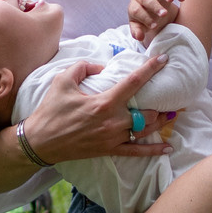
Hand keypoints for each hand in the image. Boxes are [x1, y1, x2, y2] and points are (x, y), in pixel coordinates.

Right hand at [19, 54, 170, 162]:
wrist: (40, 142)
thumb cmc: (51, 110)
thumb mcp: (63, 81)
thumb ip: (84, 67)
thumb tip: (103, 66)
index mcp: (104, 102)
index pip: (134, 83)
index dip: (151, 69)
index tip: (164, 60)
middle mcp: (113, 121)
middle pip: (147, 111)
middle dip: (160, 102)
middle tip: (170, 93)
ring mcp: (113, 138)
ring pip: (145, 130)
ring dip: (160, 121)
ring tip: (171, 113)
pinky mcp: (109, 150)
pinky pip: (135, 151)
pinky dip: (153, 150)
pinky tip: (168, 148)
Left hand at [127, 0, 183, 43]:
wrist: (153, 9)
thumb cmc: (145, 19)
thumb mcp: (140, 26)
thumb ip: (137, 31)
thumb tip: (139, 36)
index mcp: (134, 5)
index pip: (137, 11)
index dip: (145, 18)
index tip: (154, 26)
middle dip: (155, 6)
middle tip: (163, 14)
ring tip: (172, 0)